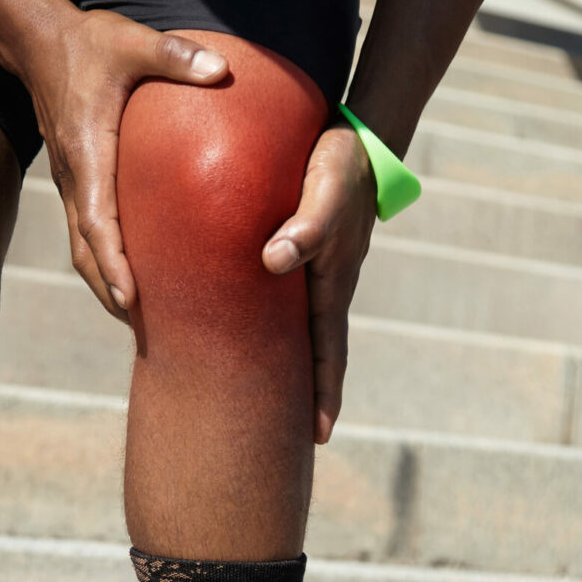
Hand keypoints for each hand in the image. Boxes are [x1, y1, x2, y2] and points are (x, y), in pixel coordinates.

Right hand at [15, 8, 227, 319]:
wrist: (38, 40)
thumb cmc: (88, 43)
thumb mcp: (132, 42)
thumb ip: (175, 56)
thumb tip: (221, 68)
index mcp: (88, 152)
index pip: (97, 220)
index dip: (113, 262)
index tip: (129, 298)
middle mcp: (74, 176)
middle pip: (85, 250)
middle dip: (108, 290)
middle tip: (140, 326)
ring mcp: (71, 181)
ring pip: (82, 246)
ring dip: (103, 281)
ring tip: (136, 316)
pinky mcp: (75, 178)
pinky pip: (86, 230)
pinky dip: (103, 258)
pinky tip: (132, 275)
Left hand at [262, 126, 376, 443]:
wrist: (347, 137)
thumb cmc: (339, 160)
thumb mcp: (327, 185)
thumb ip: (307, 224)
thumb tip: (272, 262)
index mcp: (332, 285)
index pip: (328, 352)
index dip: (324, 394)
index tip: (318, 437)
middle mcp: (320, 290)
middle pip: (311, 357)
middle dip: (302, 400)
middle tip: (286, 444)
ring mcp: (307, 277)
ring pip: (292, 335)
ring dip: (282, 372)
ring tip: (260, 408)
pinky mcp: (290, 257)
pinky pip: (273, 305)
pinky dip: (261, 330)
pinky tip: (234, 337)